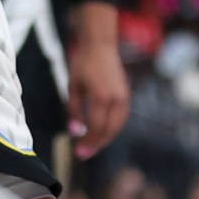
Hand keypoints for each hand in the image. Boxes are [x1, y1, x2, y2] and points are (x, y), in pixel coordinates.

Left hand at [65, 20, 131, 158]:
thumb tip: (74, 131)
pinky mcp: (126, 95)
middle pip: (108, 130)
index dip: (87, 142)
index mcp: (100, 97)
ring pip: (117, 126)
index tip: (78, 153)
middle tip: (83, 154)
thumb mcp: (72, 86)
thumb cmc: (83, 64)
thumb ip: (73, 109)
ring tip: (92, 146)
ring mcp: (123, 97)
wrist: (101, 45)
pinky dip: (112, 129)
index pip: (95, 128)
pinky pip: (121, 118)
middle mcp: (115, 99)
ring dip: (105, 138)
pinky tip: (101, 132)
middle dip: (96, 144)